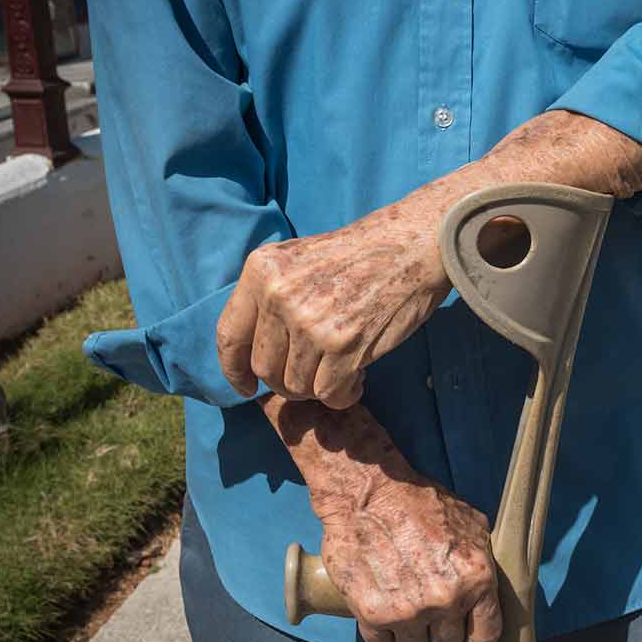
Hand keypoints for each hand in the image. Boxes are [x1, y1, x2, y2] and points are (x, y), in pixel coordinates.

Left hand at [216, 204, 451, 408]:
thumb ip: (272, 296)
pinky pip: (329, 393)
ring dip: (318, 388)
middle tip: (313, 374)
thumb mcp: (298, 260)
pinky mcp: (344, 345)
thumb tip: (257, 351)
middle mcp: (279, 296)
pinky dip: (343, 395)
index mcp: (261, 271)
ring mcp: (310, 322)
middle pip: (265, 368)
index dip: (234, 370)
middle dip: (287, 381)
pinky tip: (357, 380)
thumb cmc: (361, 255)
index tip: (246, 386)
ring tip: (341, 371)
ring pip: (296, 385)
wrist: (412, 246)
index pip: (230, 335)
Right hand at [313, 471, 502, 641]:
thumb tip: (489, 585)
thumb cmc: (420, 502)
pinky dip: (381, 632)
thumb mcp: (471, 522)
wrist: (368, 494)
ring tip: (403, 605)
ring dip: (410, 632)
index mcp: (477, 578)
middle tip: (427, 606)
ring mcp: (409, 611)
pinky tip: (381, 610)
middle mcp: (446, 600)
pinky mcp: (373, 614)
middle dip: (439, 627)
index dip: (474, 637)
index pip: (486, 635)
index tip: (465, 634)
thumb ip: (483, 559)